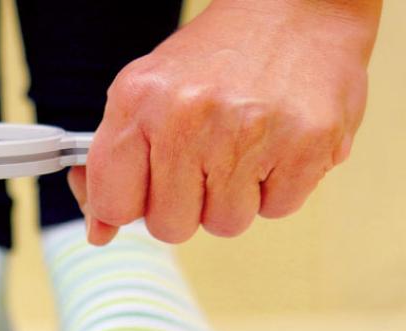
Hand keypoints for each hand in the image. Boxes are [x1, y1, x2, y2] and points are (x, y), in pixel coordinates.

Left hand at [70, 0, 380, 244]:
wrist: (296, 8)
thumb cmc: (217, 58)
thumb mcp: (149, 92)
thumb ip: (116, 161)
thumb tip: (98, 233)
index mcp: (138, 99)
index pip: (112, 202)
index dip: (129, 207)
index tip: (144, 193)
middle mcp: (188, 115)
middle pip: (169, 226)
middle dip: (186, 204)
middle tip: (204, 160)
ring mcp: (248, 131)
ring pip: (225, 223)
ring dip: (234, 197)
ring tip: (243, 146)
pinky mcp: (306, 144)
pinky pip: (277, 209)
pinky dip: (277, 187)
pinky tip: (275, 144)